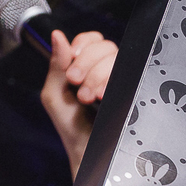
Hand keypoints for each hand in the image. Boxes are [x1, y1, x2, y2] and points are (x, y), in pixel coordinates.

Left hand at [40, 28, 115, 173]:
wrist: (88, 150)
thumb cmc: (70, 127)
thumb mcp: (55, 94)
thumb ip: (57, 64)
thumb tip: (57, 35)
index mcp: (84, 67)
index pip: (90, 40)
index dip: (83, 46)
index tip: (73, 63)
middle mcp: (103, 70)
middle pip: (104, 46)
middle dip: (86, 63)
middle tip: (75, 83)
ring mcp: (118, 79)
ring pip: (114, 57)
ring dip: (96, 76)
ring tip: (87, 97)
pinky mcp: (130, 88)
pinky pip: (125, 71)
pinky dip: (108, 82)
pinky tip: (101, 97)